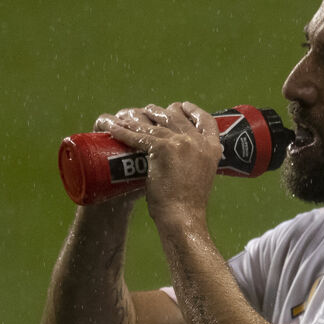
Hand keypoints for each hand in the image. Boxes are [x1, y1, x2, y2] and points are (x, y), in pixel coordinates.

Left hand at [102, 102, 222, 227]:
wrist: (183, 217)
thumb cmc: (188, 205)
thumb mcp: (200, 177)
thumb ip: (194, 164)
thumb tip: (182, 162)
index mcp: (212, 148)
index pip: (206, 120)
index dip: (193, 111)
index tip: (183, 106)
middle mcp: (198, 141)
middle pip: (176, 116)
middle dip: (159, 111)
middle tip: (148, 111)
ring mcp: (180, 143)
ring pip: (154, 123)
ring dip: (137, 117)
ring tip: (126, 116)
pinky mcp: (162, 148)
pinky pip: (137, 135)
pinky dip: (121, 130)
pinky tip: (111, 127)